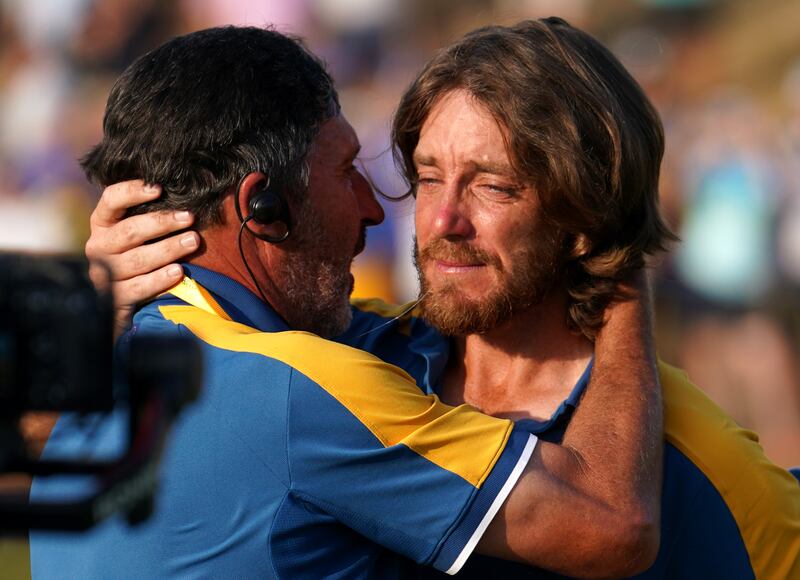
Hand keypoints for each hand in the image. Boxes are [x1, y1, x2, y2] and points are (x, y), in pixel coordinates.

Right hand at [85, 180, 199, 336]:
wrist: (117, 303)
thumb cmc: (137, 257)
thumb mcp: (138, 234)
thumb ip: (151, 217)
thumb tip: (184, 196)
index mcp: (103, 224)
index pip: (111, 200)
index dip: (132, 192)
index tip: (159, 189)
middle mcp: (98, 246)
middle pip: (129, 231)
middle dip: (162, 223)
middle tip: (189, 217)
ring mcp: (104, 273)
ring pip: (137, 259)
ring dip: (168, 249)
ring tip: (193, 241)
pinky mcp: (114, 298)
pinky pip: (139, 287)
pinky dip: (160, 279)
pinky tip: (178, 272)